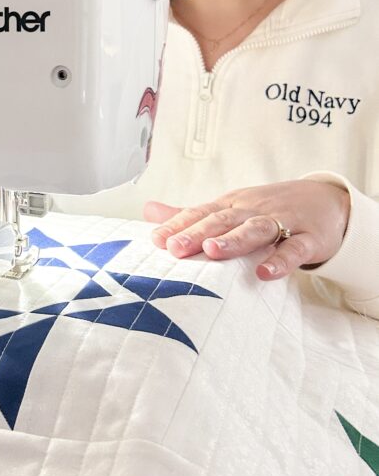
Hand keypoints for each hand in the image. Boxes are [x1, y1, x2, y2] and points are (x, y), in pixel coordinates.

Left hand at [143, 180, 349, 280]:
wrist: (326, 202)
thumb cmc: (268, 209)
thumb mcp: (229, 209)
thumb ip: (190, 214)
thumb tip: (148, 210)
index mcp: (230, 206)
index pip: (200, 213)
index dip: (179, 225)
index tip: (156, 239)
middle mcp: (251, 210)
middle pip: (222, 220)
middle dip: (197, 233)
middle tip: (174, 247)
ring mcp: (281, 222)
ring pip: (254, 229)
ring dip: (233, 240)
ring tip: (212, 251)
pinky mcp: (308, 239)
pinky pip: (293, 249)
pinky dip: (280, 260)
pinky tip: (264, 273)